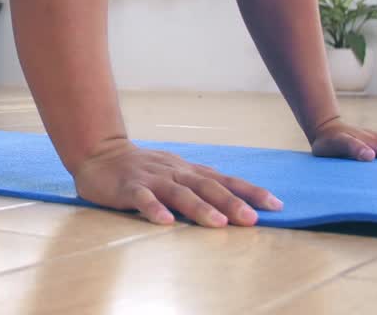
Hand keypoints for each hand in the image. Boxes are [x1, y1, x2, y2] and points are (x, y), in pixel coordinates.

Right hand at [73, 139, 283, 226]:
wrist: (99, 153)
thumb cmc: (141, 167)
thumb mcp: (174, 170)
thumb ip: (198, 180)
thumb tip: (232, 191)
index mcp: (188, 170)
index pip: (225, 180)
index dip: (250, 191)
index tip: (276, 205)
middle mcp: (175, 172)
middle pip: (207, 186)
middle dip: (232, 202)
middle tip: (253, 219)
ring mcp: (152, 179)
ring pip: (179, 192)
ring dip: (200, 208)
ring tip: (218, 224)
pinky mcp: (129, 188)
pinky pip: (143, 199)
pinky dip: (154, 209)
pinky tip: (166, 222)